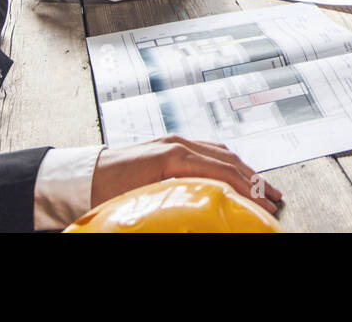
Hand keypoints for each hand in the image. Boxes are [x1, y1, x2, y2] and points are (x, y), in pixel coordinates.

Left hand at [92, 135, 282, 214]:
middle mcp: (177, 143)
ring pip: (220, 151)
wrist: (77, 176)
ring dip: (244, 169)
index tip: (264, 204)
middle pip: (228, 159)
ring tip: (262, 188)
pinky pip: (207, 149)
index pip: (222, 171)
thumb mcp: (144, 202)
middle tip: (274, 198)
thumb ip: (179, 200)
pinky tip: (234, 173)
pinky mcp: (169, 144)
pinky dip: (227, 162)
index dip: (248, 188)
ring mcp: (174, 141)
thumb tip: (206, 210)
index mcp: (173, 156)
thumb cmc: (103, 192)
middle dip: (254, 179)